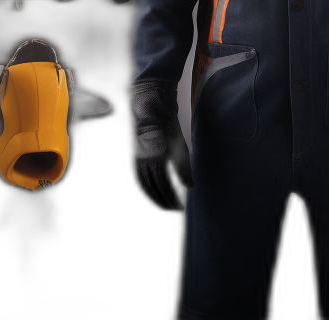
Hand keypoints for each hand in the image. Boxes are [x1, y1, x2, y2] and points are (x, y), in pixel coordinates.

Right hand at [129, 81, 193, 212]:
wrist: (153, 117)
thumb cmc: (170, 132)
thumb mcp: (181, 149)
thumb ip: (184, 168)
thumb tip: (189, 185)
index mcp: (157, 160)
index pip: (164, 186)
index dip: (172, 199)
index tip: (179, 208)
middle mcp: (145, 163)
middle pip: (153, 189)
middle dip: (163, 201)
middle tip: (172, 209)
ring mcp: (140, 161)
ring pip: (145, 186)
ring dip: (154, 197)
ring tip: (164, 205)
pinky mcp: (138, 160)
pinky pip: (142, 179)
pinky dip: (148, 189)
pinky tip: (155, 193)